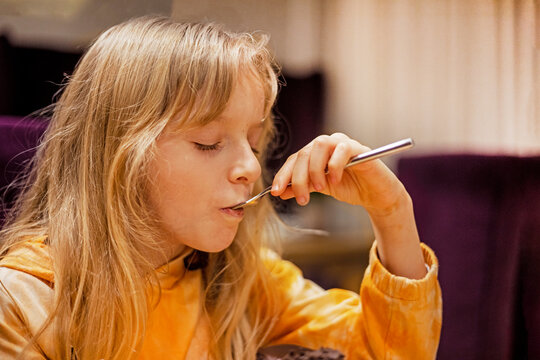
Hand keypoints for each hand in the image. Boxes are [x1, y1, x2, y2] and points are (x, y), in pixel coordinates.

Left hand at [270, 133, 408, 216]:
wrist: (376, 194)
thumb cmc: (350, 187)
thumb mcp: (321, 188)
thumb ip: (302, 187)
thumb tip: (280, 192)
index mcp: (315, 152)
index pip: (294, 159)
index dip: (283, 175)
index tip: (275, 192)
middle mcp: (327, 144)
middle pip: (304, 153)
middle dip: (298, 178)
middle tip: (302, 199)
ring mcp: (342, 143)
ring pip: (319, 146)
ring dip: (315, 169)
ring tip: (319, 188)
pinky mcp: (359, 148)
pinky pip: (342, 149)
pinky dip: (335, 165)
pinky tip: (334, 181)